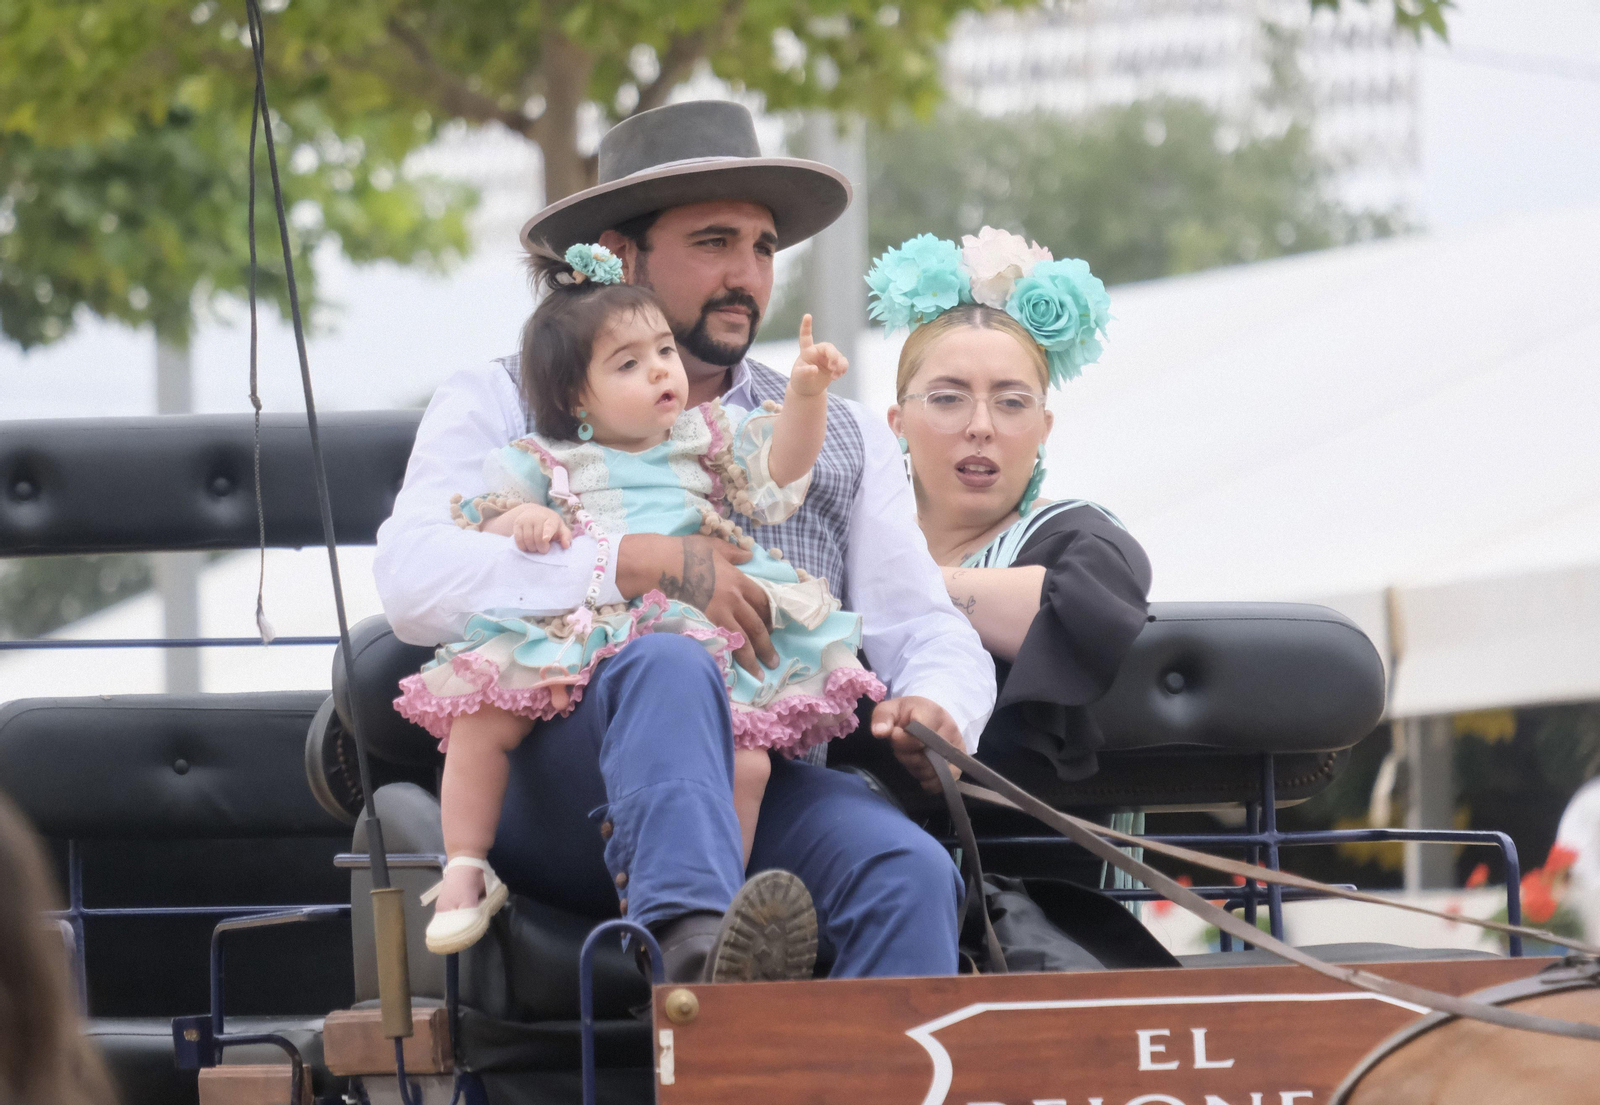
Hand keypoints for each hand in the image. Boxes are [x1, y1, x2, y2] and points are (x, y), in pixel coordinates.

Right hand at [487, 503, 571, 553]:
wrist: (534, 512)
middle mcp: (537, 517)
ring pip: (527, 539)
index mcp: (551, 518)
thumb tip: (566, 546)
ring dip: (532, 548)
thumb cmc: (550, 524)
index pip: (549, 526)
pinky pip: (518, 539)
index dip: (547, 533)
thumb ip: (565, 536)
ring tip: (536, 548)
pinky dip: (523, 546)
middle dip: (541, 548)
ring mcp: (526, 520)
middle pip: (537, 537)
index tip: (546, 539)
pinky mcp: (517, 523)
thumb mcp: (560, 528)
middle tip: (544, 550)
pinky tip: (527, 548)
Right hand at [617, 534, 777, 677]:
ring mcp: (718, 614)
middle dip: (766, 646)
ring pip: (741, 640)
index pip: (763, 602)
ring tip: (759, 674)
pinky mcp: (702, 624)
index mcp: (739, 581)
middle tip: (773, 662)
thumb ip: (734, 553)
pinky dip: (729, 657)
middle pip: (756, 626)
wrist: (660, 564)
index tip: (772, 628)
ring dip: (752, 659)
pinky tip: (733, 669)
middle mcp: (733, 600)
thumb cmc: (685, 552)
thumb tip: (748, 555)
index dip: (769, 616)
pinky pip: (721, 644)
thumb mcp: (714, 547)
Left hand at [789, 314, 847, 397]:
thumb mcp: (799, 377)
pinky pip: (843, 363)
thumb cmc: (800, 380)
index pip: (806, 337)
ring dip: (839, 365)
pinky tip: (836, 377)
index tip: (807, 315)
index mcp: (806, 351)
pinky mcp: (836, 364)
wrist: (809, 389)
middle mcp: (818, 351)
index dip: (806, 326)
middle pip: (829, 347)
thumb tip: (814, 369)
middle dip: (833, 355)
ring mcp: (828, 357)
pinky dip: (842, 369)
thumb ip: (805, 372)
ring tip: (834, 375)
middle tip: (832, 366)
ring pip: (838, 356)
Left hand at [871, 696, 963, 793]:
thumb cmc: (907, 714)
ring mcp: (956, 748)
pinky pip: (943, 781)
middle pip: (924, 756)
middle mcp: (949, 730)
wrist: (929, 717)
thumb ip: (882, 717)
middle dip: (907, 756)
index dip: (902, 740)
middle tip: (903, 747)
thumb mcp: (890, 708)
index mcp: (932, 713)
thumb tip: (880, 732)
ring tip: (913, 755)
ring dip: (916, 768)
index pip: (918, 735)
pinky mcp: (959, 764)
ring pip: (932, 771)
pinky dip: (929, 781)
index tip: (894, 734)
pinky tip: (921, 771)